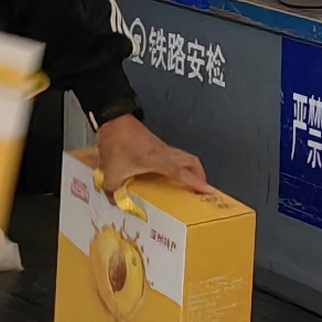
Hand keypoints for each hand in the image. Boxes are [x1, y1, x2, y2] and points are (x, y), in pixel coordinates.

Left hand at [91, 112, 208, 194]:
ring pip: (184, 157)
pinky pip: (175, 156)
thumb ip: (113, 190)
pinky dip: (179, 165)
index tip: (209, 191)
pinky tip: (169, 175)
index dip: (197, 183)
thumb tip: (114, 201)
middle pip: (192, 162)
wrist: (114, 120)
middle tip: (200, 189)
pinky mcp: (157, 145)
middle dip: (200, 175)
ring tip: (188, 184)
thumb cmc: (118, 145)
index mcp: (160, 161)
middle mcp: (166, 153)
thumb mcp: (112, 173)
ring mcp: (162, 148)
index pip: (184, 173)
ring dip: (190, 169)